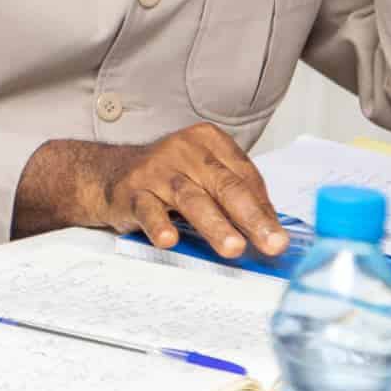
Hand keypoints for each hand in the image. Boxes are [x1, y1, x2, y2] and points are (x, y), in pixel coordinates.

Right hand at [65, 122, 287, 259]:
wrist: (111, 174)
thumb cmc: (169, 179)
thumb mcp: (205, 177)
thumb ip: (235, 197)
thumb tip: (272, 232)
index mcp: (209, 141)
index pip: (245, 177)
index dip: (265, 210)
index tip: (280, 238)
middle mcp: (185, 150)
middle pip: (225, 186)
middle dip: (252, 218)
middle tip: (273, 244)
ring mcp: (157, 170)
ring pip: (191, 199)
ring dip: (215, 225)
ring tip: (233, 248)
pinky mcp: (132, 190)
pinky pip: (148, 209)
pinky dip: (159, 225)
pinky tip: (169, 239)